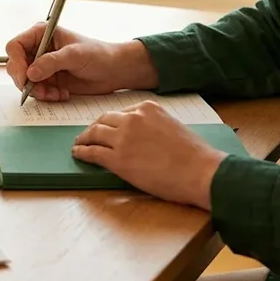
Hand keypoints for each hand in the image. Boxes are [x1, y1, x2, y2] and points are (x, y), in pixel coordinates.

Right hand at [4, 23, 157, 100]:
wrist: (114, 71)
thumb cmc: (98, 54)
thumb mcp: (75, 55)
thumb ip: (52, 62)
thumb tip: (31, 72)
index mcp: (41, 34)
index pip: (15, 46)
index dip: (16, 62)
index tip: (25, 77)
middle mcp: (38, 50)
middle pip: (15, 66)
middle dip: (25, 80)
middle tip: (38, 90)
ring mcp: (42, 66)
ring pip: (24, 81)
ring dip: (37, 91)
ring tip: (54, 94)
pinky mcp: (48, 80)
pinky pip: (36, 91)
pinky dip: (46, 96)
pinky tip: (62, 94)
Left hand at [71, 101, 225, 209]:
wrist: (201, 172)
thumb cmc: (194, 155)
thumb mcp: (172, 125)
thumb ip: (152, 125)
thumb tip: (140, 135)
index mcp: (146, 108)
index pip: (119, 113)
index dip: (108, 122)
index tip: (103, 127)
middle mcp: (132, 119)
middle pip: (103, 120)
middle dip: (93, 128)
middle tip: (87, 135)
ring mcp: (123, 138)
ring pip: (94, 134)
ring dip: (83, 139)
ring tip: (78, 144)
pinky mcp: (118, 159)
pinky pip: (93, 153)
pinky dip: (82, 152)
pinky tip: (78, 154)